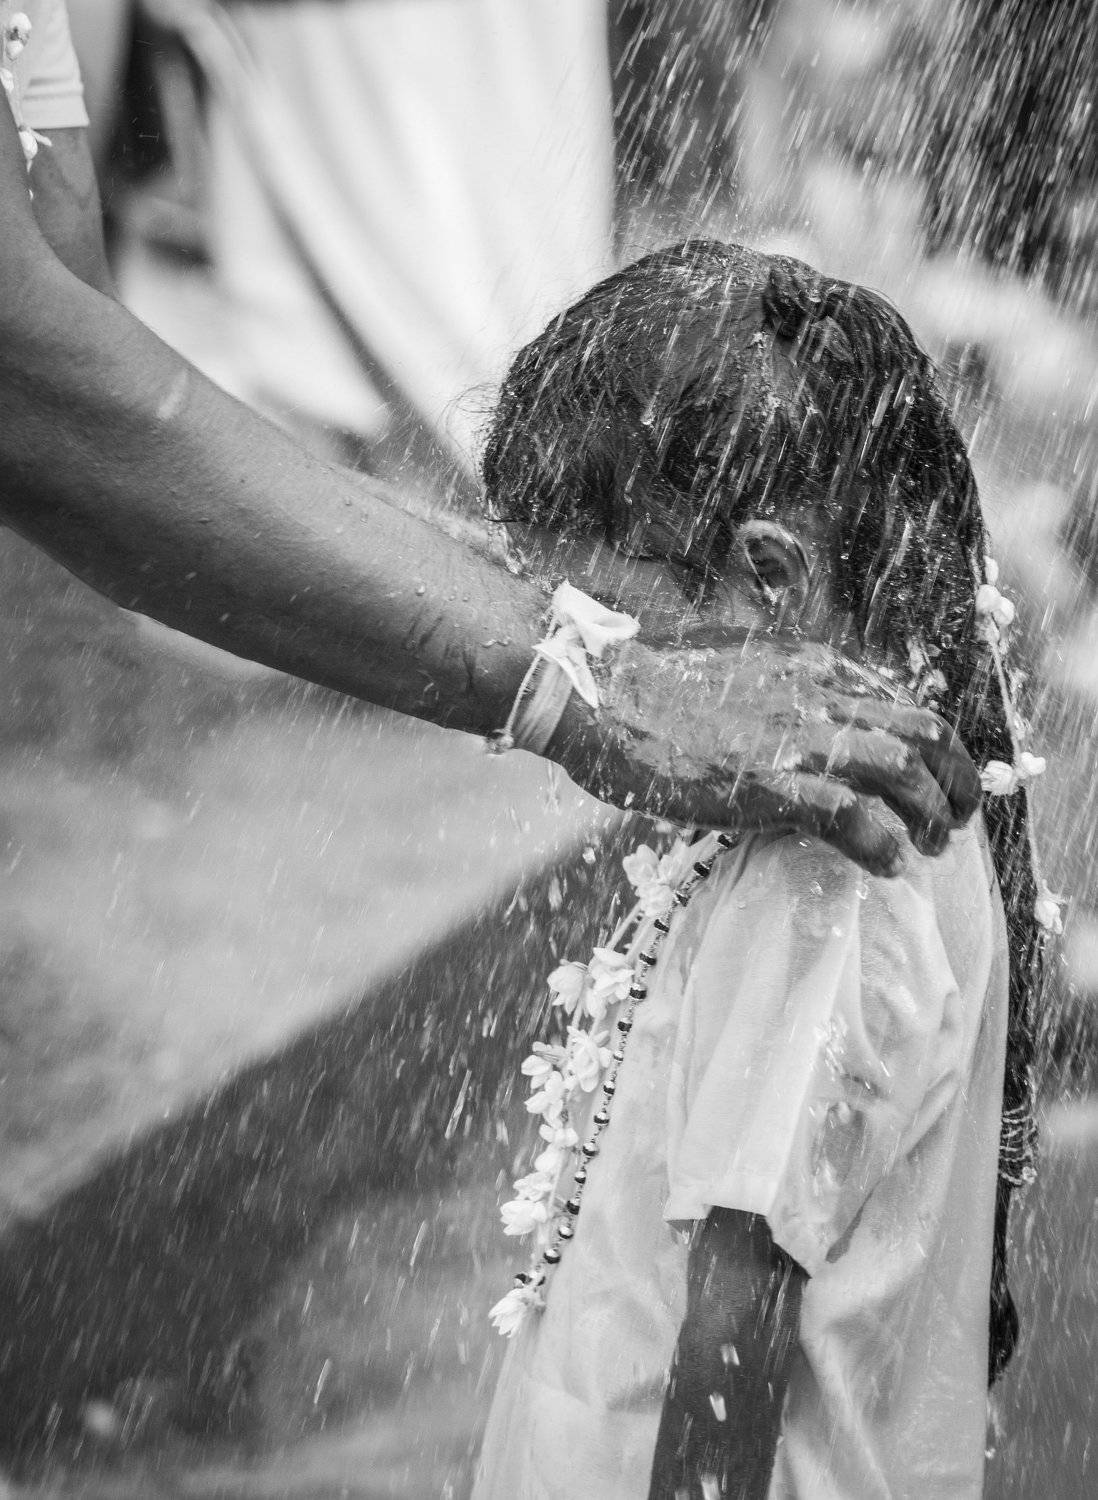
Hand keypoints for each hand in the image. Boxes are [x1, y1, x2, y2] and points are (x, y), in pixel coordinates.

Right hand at [549, 634, 980, 875]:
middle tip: (955, 818)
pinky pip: (857, 817)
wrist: (599, 696)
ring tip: (930, 846)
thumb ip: (780, 689)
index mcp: (812, 664)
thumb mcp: (733, 669)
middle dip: (956, 777)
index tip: (932, 777)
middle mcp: (820, 692)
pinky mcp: (774, 782)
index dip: (930, 744)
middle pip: (925, 730)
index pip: (901, 700)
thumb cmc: (649, 689)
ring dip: (931, 813)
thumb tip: (797, 724)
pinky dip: (884, 843)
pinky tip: (888, 865)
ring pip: (906, 771)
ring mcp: (799, 736)